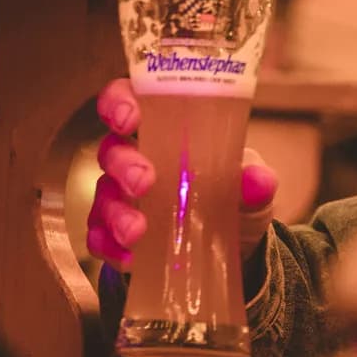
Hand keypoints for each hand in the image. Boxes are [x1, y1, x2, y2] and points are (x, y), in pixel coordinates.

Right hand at [87, 77, 278, 270]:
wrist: (233, 246)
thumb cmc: (235, 195)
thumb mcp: (251, 186)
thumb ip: (255, 181)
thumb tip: (258, 180)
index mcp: (163, 128)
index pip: (126, 100)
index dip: (118, 103)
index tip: (128, 118)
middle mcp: (133, 157)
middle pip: (111, 149)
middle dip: (123, 164)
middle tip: (144, 181)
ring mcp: (120, 196)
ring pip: (102, 195)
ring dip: (115, 212)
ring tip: (137, 231)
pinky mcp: (115, 233)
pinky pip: (98, 236)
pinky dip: (109, 246)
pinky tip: (130, 257)